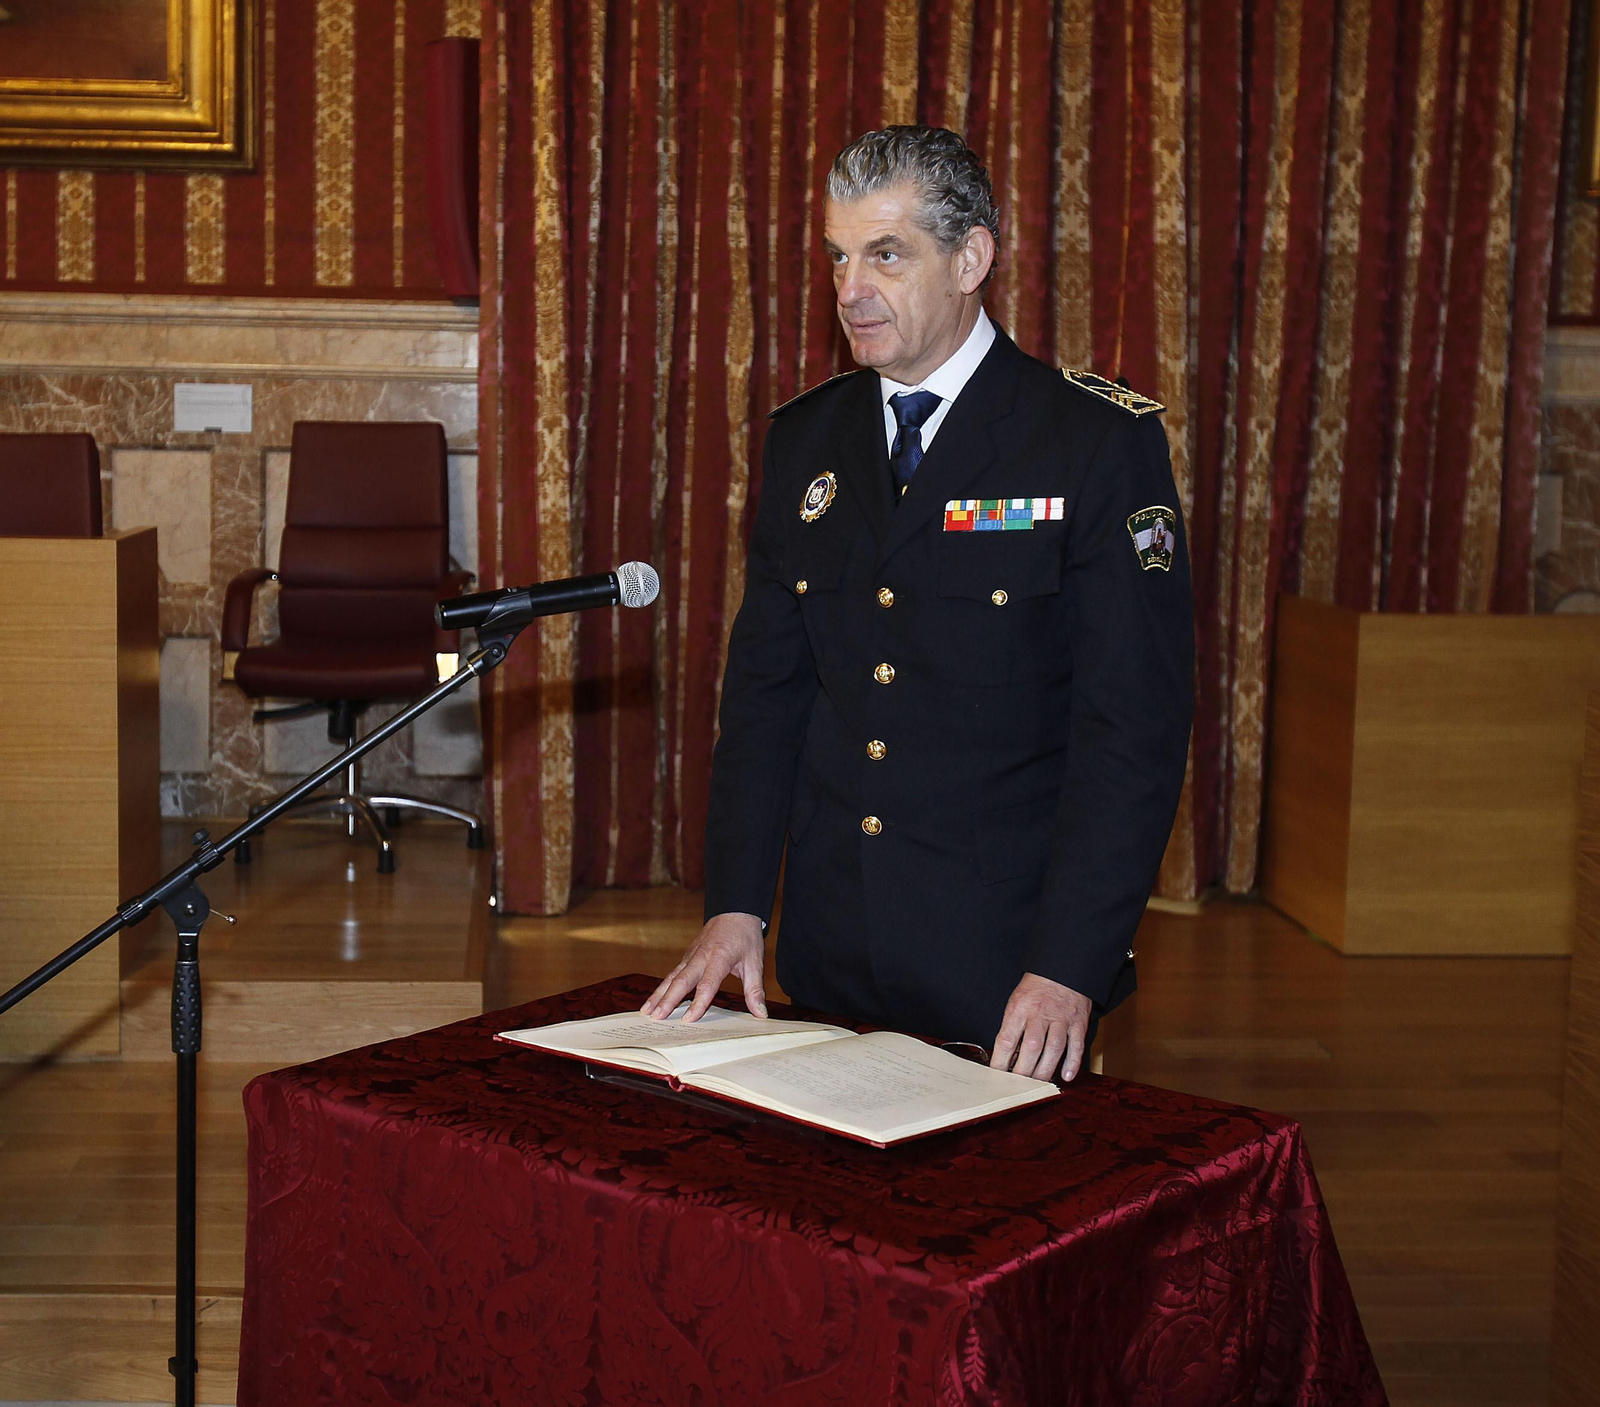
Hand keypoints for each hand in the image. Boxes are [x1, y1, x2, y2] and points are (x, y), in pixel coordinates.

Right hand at [641, 912, 767, 1021]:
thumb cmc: (745, 937)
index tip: (689, 1019)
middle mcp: (701, 956)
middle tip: (657, 1018)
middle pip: (681, 980)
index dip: (698, 1002)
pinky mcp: (687, 956)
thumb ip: (755, 990)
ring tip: (646, 1012)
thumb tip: (761, 1014)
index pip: (707, 984)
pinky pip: (672, 973)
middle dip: (668, 1000)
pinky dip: (661, 987)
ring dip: (658, 994)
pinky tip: (653, 1000)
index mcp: (719, 958)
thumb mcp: (755, 962)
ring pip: (671, 977)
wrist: (735, 911)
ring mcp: (691, 956)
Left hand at [990, 973, 1092, 1081]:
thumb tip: (1006, 1057)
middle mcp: (1040, 1014)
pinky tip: (1066, 1076)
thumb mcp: (1016, 1002)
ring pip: (1054, 1049)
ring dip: (1045, 1070)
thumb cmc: (1035, 989)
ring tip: (1038, 1085)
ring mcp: (1061, 1018)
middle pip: (1032, 1047)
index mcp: (1020, 1008)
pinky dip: (1072, 1063)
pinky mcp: (1078, 1022)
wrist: (1061, 969)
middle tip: (1017, 1087)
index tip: (996, 1076)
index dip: (1000, 1061)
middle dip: (1024, 1071)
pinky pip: (1077, 1045)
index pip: (1007, 1039)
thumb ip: (1012, 1027)